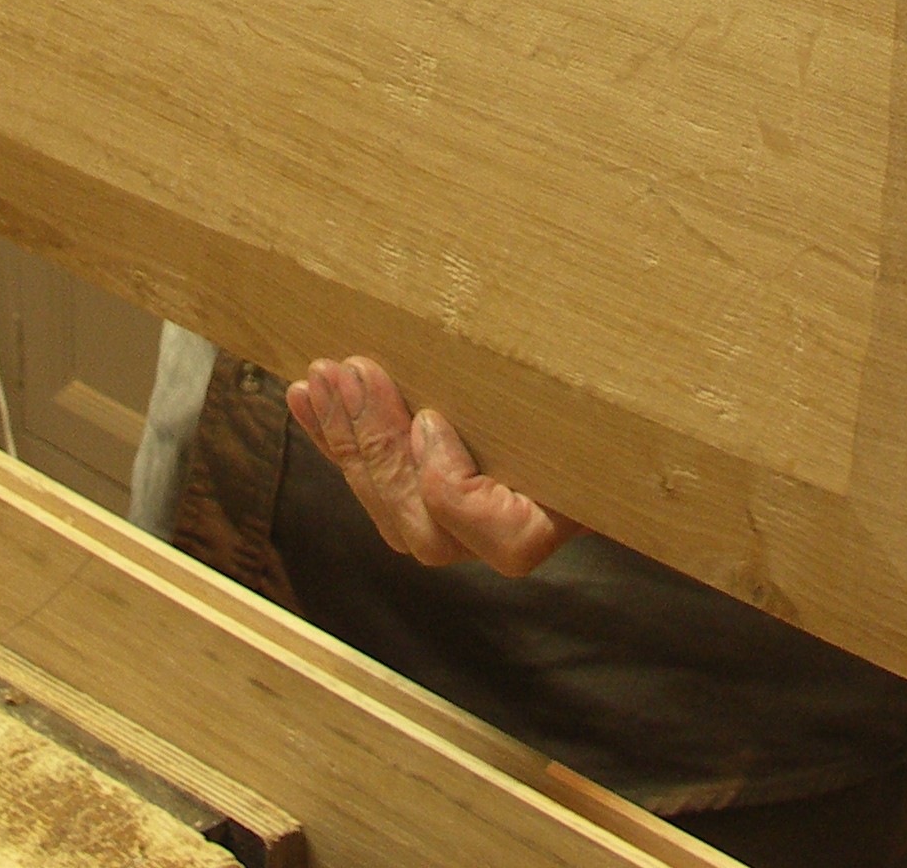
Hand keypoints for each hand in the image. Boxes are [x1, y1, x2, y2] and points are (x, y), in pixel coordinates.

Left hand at [285, 355, 584, 576]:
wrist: (595, 390)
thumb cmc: (599, 386)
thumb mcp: (592, 390)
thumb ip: (578, 390)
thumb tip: (546, 362)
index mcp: (567, 518)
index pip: (507, 544)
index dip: (453, 487)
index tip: (431, 419)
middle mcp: (511, 539)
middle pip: (428, 527)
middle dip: (380, 446)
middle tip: (353, 374)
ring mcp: (465, 527)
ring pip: (392, 511)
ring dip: (349, 440)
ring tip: (321, 380)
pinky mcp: (426, 498)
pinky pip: (375, 486)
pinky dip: (338, 440)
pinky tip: (306, 397)